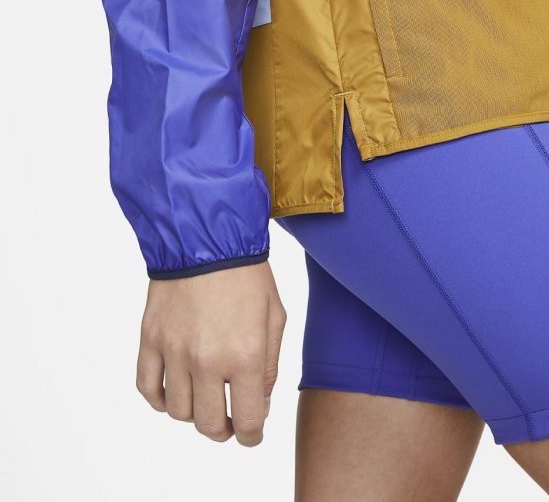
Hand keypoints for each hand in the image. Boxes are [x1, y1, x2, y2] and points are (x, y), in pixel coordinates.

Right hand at [136, 261, 285, 446]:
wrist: (207, 239)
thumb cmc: (247, 275)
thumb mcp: (275, 316)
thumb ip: (269, 365)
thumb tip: (258, 401)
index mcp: (245, 356)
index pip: (247, 422)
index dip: (252, 436)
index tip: (252, 432)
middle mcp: (206, 361)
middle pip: (209, 425)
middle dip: (224, 430)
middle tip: (230, 419)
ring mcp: (174, 352)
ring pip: (178, 412)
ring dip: (194, 413)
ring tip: (204, 397)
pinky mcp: (150, 339)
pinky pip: (147, 387)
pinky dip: (159, 399)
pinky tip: (173, 391)